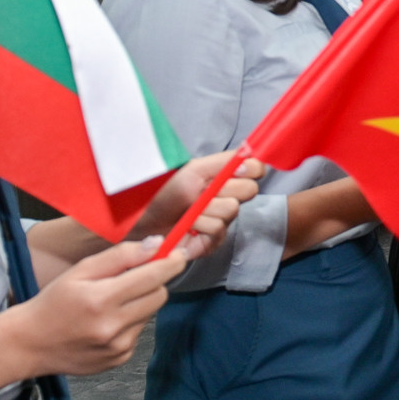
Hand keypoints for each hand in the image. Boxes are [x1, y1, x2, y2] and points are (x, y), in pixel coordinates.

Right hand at [4, 240, 180, 378]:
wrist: (28, 345)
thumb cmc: (53, 303)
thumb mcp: (79, 271)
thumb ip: (120, 256)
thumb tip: (156, 245)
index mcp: (100, 300)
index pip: (152, 277)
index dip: (171, 263)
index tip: (179, 254)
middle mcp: (112, 326)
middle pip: (159, 296)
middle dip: (153, 283)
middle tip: (132, 279)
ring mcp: (118, 347)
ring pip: (150, 314)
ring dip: (139, 304)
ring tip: (109, 305)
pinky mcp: (120, 359)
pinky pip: (139, 332)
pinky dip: (129, 323)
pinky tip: (105, 324)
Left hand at [134, 152, 264, 255]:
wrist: (142, 218)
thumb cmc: (164, 192)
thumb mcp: (194, 169)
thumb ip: (224, 161)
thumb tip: (250, 157)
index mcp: (226, 178)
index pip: (257, 169)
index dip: (251, 169)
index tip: (235, 170)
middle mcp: (229, 198)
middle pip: (250, 190)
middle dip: (224, 189)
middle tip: (202, 192)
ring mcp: (224, 221)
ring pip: (232, 210)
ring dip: (205, 209)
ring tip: (188, 211)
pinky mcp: (214, 242)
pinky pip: (218, 230)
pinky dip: (198, 225)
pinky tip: (187, 226)